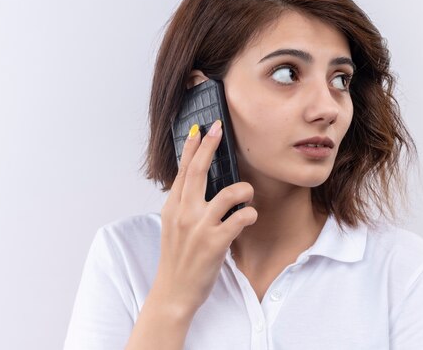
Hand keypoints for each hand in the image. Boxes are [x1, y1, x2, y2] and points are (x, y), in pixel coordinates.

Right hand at [152, 120, 257, 315]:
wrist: (174, 292)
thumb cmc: (178, 258)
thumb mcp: (174, 226)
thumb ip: (184, 204)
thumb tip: (196, 181)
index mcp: (173, 207)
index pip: (183, 171)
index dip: (191, 148)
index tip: (199, 130)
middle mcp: (184, 213)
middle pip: (198, 172)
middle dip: (209, 147)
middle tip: (218, 129)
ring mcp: (199, 227)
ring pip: (228, 194)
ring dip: (243, 190)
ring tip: (246, 195)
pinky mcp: (215, 242)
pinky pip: (240, 218)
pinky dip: (249, 214)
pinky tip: (248, 218)